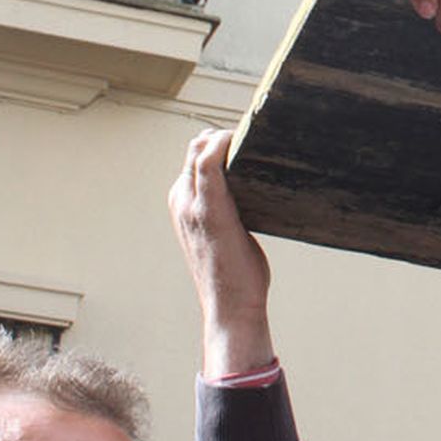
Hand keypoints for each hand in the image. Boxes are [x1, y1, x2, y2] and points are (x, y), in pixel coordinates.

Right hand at [167, 128, 274, 376]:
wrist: (231, 306)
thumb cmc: (236, 273)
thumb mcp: (227, 234)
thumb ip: (231, 211)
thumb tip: (259, 193)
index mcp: (183, 204)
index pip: (194, 156)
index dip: (219, 141)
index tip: (249, 140)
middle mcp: (181, 200)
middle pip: (196, 146)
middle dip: (225, 134)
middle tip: (259, 138)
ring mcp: (192, 205)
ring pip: (200, 148)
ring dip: (228, 136)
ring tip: (259, 140)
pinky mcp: (210, 211)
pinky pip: (209, 163)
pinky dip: (224, 145)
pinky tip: (246, 144)